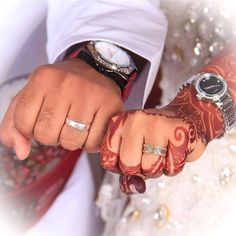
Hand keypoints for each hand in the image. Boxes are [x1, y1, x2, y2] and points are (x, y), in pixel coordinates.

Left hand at [0, 59, 122, 158]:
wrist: (97, 70)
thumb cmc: (63, 87)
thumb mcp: (33, 95)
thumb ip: (15, 124)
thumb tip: (20, 153)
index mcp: (42, 79)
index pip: (23, 124)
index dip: (32, 130)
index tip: (44, 120)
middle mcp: (65, 83)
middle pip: (47, 135)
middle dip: (54, 136)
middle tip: (63, 123)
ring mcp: (90, 94)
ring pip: (71, 141)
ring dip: (72, 140)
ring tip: (78, 126)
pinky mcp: (110, 105)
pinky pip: (93, 142)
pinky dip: (90, 143)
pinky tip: (92, 129)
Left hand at [100, 86, 223, 193]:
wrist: (184, 118)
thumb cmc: (155, 137)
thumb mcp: (133, 150)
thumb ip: (127, 173)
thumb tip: (134, 188)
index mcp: (119, 123)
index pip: (108, 161)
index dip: (120, 168)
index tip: (131, 158)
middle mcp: (134, 120)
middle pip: (128, 166)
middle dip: (140, 170)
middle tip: (149, 155)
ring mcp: (156, 124)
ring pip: (150, 170)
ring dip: (159, 169)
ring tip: (163, 151)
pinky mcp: (178, 132)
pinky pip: (171, 168)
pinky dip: (173, 167)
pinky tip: (174, 150)